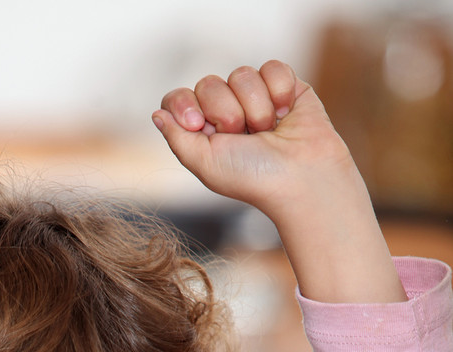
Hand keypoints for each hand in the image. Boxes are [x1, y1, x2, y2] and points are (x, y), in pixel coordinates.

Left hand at [152, 61, 352, 221]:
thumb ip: (177, 138)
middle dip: (226, 112)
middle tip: (243, 137)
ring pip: (241, 74)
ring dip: (256, 107)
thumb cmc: (253, 178)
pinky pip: (271, 67)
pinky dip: (279, 91)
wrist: (301, 176)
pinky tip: (286, 114)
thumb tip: (157, 115)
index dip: (185, 104)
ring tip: (267, 131)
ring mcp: (254, 97)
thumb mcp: (205, 163)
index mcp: (203, 131)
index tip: (198, 124)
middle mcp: (226, 111)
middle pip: (208, 83)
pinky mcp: (283, 85)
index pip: (179, 98)